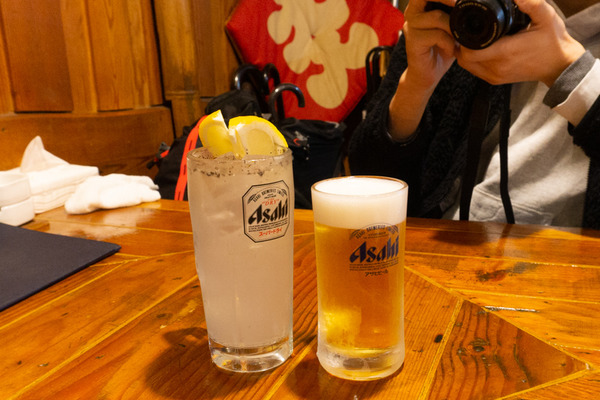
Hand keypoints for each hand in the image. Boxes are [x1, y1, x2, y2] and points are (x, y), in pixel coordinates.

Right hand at [402, 0, 457, 89]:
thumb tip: (473, 1)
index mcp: (420, 6)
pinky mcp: (412, 41)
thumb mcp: (451, 27)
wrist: (428, 74)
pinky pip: (436, 35)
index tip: (461, 0)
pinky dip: (448, 42)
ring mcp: (410, 26)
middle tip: (460, 4)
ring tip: (457, 39)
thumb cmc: (440, 49)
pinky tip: (450, 50)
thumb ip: (456, 13)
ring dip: (453, 28)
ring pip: (437, 17)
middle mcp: (412, 13)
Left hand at [455, 0, 585, 86]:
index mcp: (505, 52)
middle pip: (463, 57)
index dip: (462, 37)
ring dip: (465, 51)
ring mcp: (494, 76)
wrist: (560, 65)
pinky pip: (474, 70)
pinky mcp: (495, 80)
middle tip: (465, 28)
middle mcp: (497, 67)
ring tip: (470, 37)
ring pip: (466, 65)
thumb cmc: (553, 40)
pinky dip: (471, 59)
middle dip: (461, 43)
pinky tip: (477, 47)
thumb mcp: (546, 17)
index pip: (469, 50)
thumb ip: (531, 4)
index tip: (465, 24)